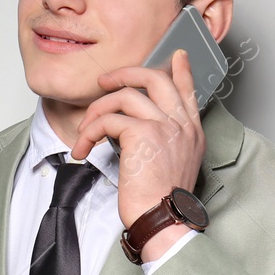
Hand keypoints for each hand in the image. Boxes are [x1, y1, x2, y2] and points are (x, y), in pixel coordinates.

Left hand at [69, 48, 206, 233]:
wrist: (163, 219)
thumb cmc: (161, 201)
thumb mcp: (173, 166)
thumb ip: (165, 142)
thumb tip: (139, 130)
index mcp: (191, 132)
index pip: (188, 91)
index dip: (181, 71)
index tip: (176, 55)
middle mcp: (181, 125)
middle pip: (156, 79)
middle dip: (126, 73)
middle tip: (105, 81)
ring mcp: (164, 126)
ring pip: (125, 95)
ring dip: (97, 110)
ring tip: (84, 130)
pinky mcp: (142, 133)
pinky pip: (107, 120)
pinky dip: (88, 133)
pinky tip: (82, 149)